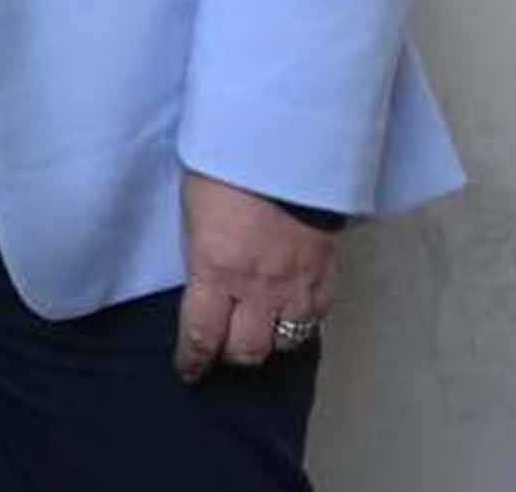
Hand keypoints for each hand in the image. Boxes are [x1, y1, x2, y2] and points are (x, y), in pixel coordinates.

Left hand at [172, 169, 337, 381]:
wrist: (287, 145)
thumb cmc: (227, 166)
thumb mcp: (194, 210)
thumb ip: (200, 252)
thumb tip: (202, 278)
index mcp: (215, 270)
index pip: (202, 335)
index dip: (194, 360)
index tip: (189, 371)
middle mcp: (257, 288)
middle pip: (247, 350)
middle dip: (232, 354)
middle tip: (224, 347)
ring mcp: (296, 284)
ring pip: (285, 342)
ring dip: (269, 341)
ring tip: (259, 331)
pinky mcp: (326, 273)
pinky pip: (316, 317)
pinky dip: (302, 321)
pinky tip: (291, 312)